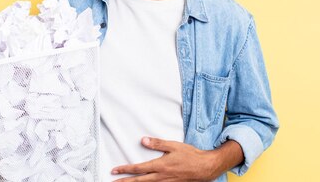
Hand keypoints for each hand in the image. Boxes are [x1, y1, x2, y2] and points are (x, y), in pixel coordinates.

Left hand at [111, 137, 233, 181]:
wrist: (205, 168)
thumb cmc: (190, 156)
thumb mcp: (173, 146)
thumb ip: (157, 144)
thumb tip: (143, 140)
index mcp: (160, 166)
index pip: (138, 169)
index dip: (124, 170)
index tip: (114, 170)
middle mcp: (161, 177)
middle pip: (138, 181)